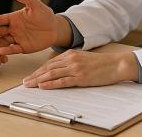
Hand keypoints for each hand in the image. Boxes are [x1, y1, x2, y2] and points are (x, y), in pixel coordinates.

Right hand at [0, 0, 67, 54]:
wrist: (54, 28)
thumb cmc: (44, 14)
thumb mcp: (35, 4)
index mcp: (13, 18)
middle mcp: (12, 28)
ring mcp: (17, 38)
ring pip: (3, 41)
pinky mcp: (23, 47)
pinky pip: (14, 49)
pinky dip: (7, 50)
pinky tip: (1, 51)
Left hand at [22, 50, 138, 88]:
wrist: (116, 64)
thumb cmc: (101, 63)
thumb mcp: (83, 57)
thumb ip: (71, 61)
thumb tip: (59, 68)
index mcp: (71, 53)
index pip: (50, 63)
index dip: (38, 70)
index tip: (31, 76)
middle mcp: (71, 59)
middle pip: (48, 68)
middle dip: (35, 75)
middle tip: (25, 82)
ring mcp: (75, 68)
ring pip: (52, 74)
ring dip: (38, 80)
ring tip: (29, 85)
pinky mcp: (80, 77)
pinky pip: (62, 81)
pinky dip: (51, 84)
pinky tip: (43, 86)